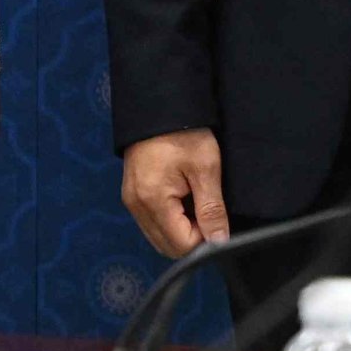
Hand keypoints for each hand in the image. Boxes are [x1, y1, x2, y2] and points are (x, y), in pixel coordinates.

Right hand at [120, 129, 230, 255]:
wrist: (158, 104)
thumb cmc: (184, 132)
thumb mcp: (206, 168)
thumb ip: (212, 209)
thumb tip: (219, 243)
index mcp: (152, 200)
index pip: (182, 245)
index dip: (204, 238)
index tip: (215, 216)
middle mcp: (135, 206)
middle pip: (168, 247)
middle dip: (192, 238)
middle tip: (207, 210)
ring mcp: (131, 200)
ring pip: (160, 237)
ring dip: (181, 230)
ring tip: (194, 202)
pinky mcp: (132, 194)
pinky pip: (152, 223)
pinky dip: (170, 221)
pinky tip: (182, 200)